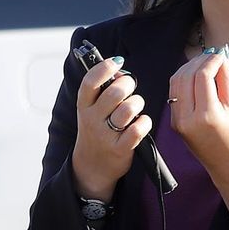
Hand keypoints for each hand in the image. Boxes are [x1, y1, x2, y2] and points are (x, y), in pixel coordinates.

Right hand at [71, 54, 151, 198]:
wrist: (91, 166)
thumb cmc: (96, 130)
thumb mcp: (90, 110)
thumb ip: (102, 90)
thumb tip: (119, 70)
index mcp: (83, 106)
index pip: (90, 82)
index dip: (104, 68)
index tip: (116, 62)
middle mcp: (92, 120)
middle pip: (115, 93)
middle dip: (128, 85)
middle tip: (130, 87)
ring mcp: (105, 135)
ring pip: (129, 109)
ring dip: (138, 103)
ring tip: (136, 107)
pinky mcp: (120, 149)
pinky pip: (138, 128)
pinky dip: (145, 122)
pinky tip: (141, 122)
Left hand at [168, 49, 228, 218]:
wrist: (227, 165)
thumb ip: (227, 80)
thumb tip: (220, 57)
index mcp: (207, 116)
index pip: (202, 76)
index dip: (211, 60)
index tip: (221, 55)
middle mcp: (188, 118)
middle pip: (186, 76)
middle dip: (199, 61)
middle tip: (212, 56)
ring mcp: (177, 121)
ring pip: (176, 82)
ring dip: (189, 68)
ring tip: (204, 63)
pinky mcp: (174, 122)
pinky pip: (174, 93)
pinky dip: (183, 80)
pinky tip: (196, 77)